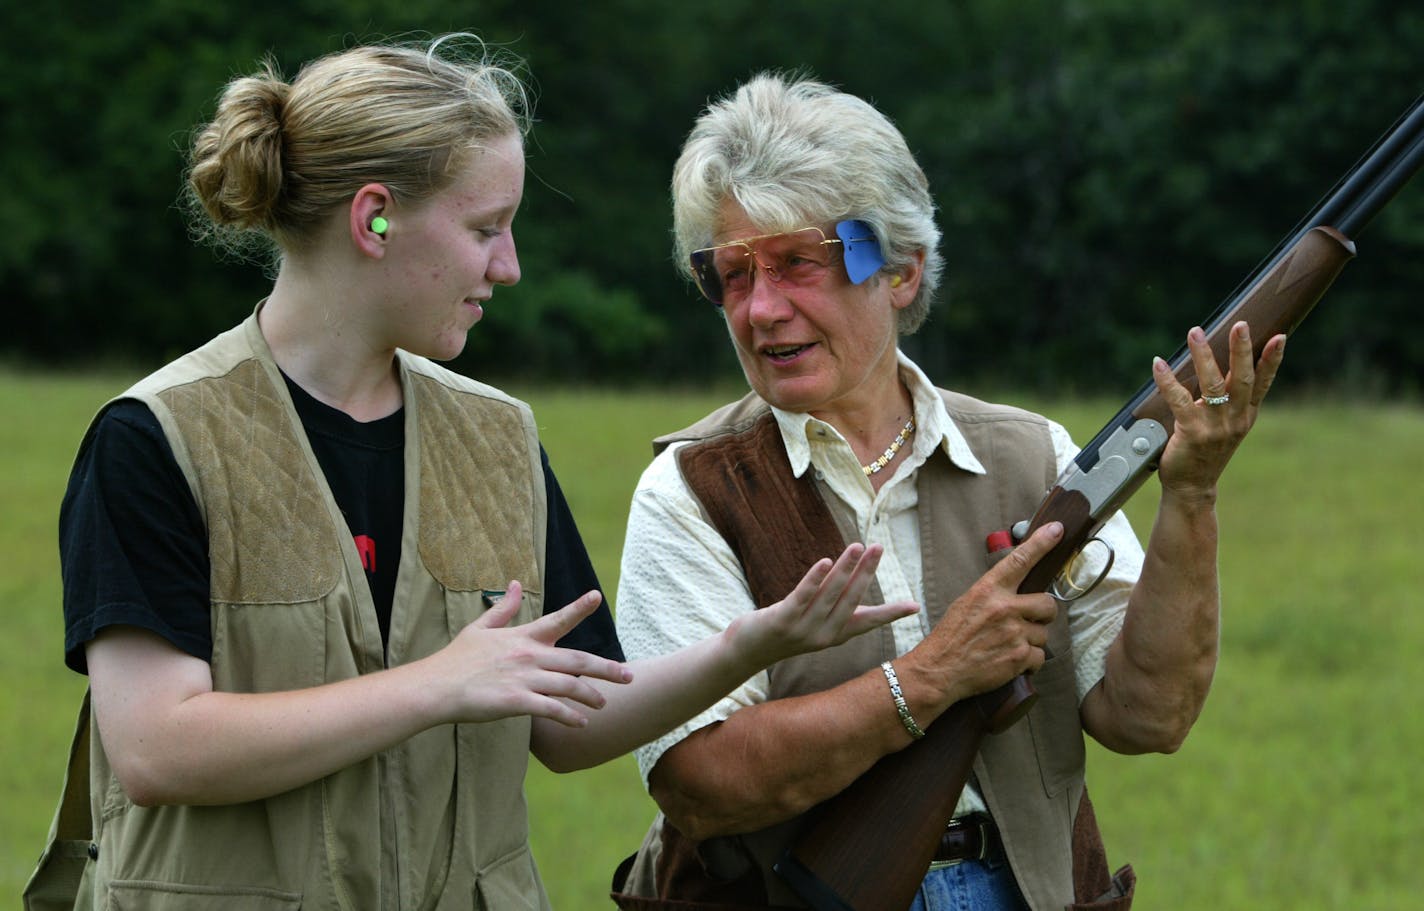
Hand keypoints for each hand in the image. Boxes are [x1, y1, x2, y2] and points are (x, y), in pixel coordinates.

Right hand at [425, 581, 632, 727]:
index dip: (578, 608)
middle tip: (628, 676)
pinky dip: (569, 717)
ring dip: (591, 697)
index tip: (596, 597)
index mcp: (522, 637)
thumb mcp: (479, 628)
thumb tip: (514, 584)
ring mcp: (524, 678)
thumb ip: (502, 608)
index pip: (556, 619)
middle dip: (607, 669)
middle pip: (578, 661)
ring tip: (604, 705)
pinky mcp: (516, 701)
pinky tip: (581, 724)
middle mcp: (529, 655)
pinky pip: (550, 709)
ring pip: (569, 686)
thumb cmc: (456, 659)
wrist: (436, 687)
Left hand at [729, 543, 918, 668]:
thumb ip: (839, 607)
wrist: (749, 649)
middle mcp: (824, 634)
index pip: (869, 621)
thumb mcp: (818, 621)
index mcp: (836, 634)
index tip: (915, 606)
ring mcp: (803, 629)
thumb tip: (860, 586)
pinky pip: (802, 596)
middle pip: (851, 599)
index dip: (892, 613)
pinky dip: (815, 579)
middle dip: (866, 572)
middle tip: (879, 547)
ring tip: (856, 546)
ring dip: (844, 568)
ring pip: (829, 594)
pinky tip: (825, 561)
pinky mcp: (783, 620)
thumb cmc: (788, 628)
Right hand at [900, 522, 1063, 708]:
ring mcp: (1013, 633)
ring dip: (1031, 641)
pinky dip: (1028, 662)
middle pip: (1047, 603)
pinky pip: (1039, 657)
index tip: (1058, 530)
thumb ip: (993, 594)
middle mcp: (1003, 608)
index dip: (1041, 543)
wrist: (939, 670)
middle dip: (1042, 614)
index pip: (1020, 560)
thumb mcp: (966, 603)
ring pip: (1043, 634)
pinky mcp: (1019, 657)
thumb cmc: (951, 637)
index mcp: (988, 590)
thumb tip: (1018, 590)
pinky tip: (1010, 662)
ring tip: (1007, 646)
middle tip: (1027, 622)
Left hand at [1152, 321, 1286, 504]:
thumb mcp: (1225, 426)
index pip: (1263, 383)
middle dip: (1241, 350)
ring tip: (1195, 332)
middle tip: (1241, 324)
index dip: (1272, 360)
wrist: (1193, 487)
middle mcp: (1235, 419)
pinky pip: (1179, 400)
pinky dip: (1168, 380)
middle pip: (1242, 379)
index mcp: (1246, 415)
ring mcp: (1215, 427)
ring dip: (1203, 356)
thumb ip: (1226, 401)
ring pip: (1212, 384)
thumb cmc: (1205, 452)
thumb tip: (1216, 365)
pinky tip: (1158, 363)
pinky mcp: (1192, 433)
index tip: (1280, 336)